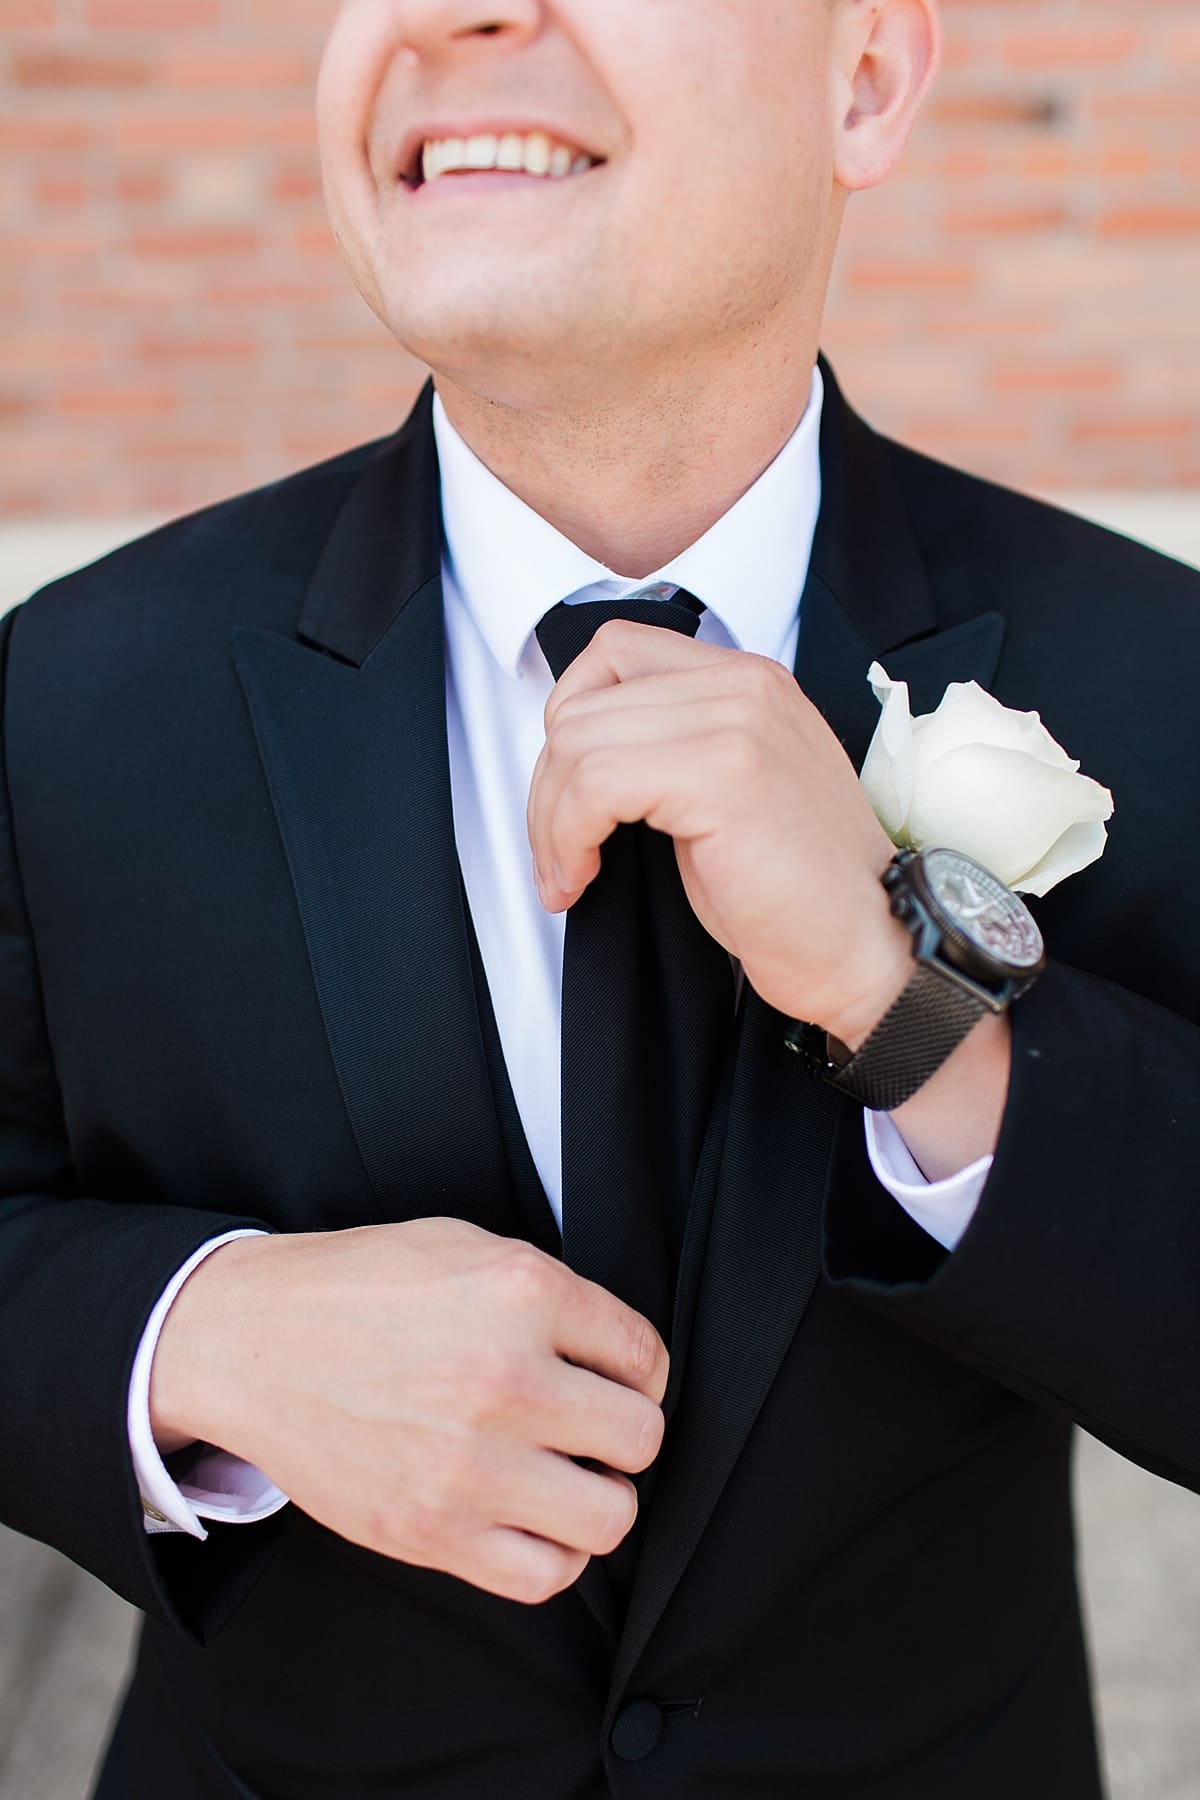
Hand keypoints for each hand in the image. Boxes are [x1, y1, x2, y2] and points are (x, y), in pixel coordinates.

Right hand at [149, 1219, 667, 1603]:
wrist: (251, 1342)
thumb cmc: (358, 1288)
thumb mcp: (465, 1247)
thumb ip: (550, 1295)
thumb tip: (619, 1356)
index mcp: (522, 1294)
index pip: (645, 1355)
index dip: (636, 1370)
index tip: (609, 1377)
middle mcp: (507, 1379)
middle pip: (640, 1437)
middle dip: (622, 1431)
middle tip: (587, 1425)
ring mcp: (470, 1464)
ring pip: (611, 1516)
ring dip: (597, 1497)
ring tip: (562, 1474)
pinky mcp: (432, 1530)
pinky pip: (545, 1574)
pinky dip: (554, 1553)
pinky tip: (529, 1517)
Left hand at [527, 621, 910, 1044]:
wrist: (871, 949)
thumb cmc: (798, 893)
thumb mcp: (728, 790)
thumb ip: (670, 746)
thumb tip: (573, 753)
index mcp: (748, 680)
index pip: (613, 652)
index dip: (569, 724)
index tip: (569, 797)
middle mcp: (744, 685)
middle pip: (582, 702)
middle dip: (547, 788)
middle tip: (559, 855)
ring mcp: (737, 723)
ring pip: (576, 743)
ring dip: (550, 821)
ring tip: (568, 875)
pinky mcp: (723, 776)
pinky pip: (594, 785)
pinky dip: (566, 837)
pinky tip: (580, 878)